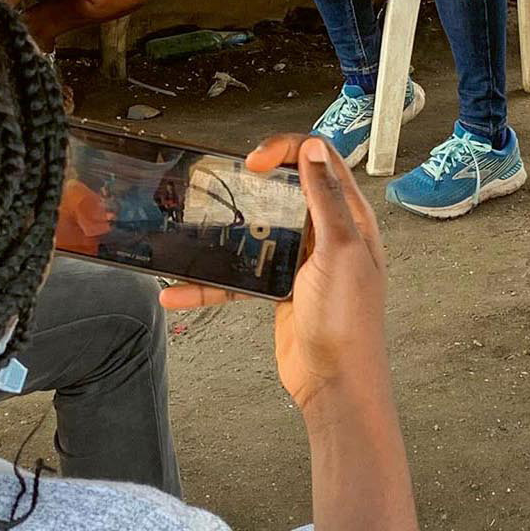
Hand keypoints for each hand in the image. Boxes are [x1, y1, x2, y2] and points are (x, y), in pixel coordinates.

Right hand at [159, 135, 388, 413]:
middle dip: (252, 180)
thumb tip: (315, 150)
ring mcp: (300, 261)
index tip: (254, 161)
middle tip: (225, 180)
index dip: (287, 149)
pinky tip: (180, 289)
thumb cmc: (349, 322)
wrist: (336, 381)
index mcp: (349, 217)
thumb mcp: (340, 252)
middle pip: (285, 188)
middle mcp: (325, 233)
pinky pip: (238, 275)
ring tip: (194, 225)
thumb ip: (327, 200)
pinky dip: (209, 282)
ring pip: (255, 230)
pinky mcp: (278, 288)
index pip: (320, 160)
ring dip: (223, 230)